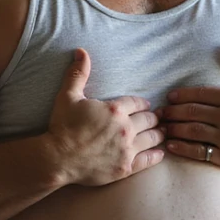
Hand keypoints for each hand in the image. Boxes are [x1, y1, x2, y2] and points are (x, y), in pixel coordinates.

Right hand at [47, 49, 164, 186]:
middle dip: (153, 118)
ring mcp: (127, 150)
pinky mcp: (126, 168)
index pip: (138, 103)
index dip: (142, 104)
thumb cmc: (62, 127)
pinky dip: (156, 155)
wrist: (57, 159)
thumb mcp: (68, 96)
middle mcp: (125, 129)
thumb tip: (81, 51)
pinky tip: (160, 152)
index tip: (146, 106)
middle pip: (149, 120)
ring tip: (162, 132)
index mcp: (115, 110)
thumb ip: (78, 74)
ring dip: (158, 134)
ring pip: (153, 138)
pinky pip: (149, 160)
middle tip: (156, 119)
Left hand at [157, 42, 219, 172]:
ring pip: (192, 131)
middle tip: (159, 113)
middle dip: (172, 111)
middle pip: (192, 112)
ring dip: (173, 128)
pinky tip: (170, 144)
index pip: (201, 93)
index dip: (182, 94)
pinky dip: (182, 148)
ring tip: (161, 127)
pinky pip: (199, 152)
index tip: (170, 96)